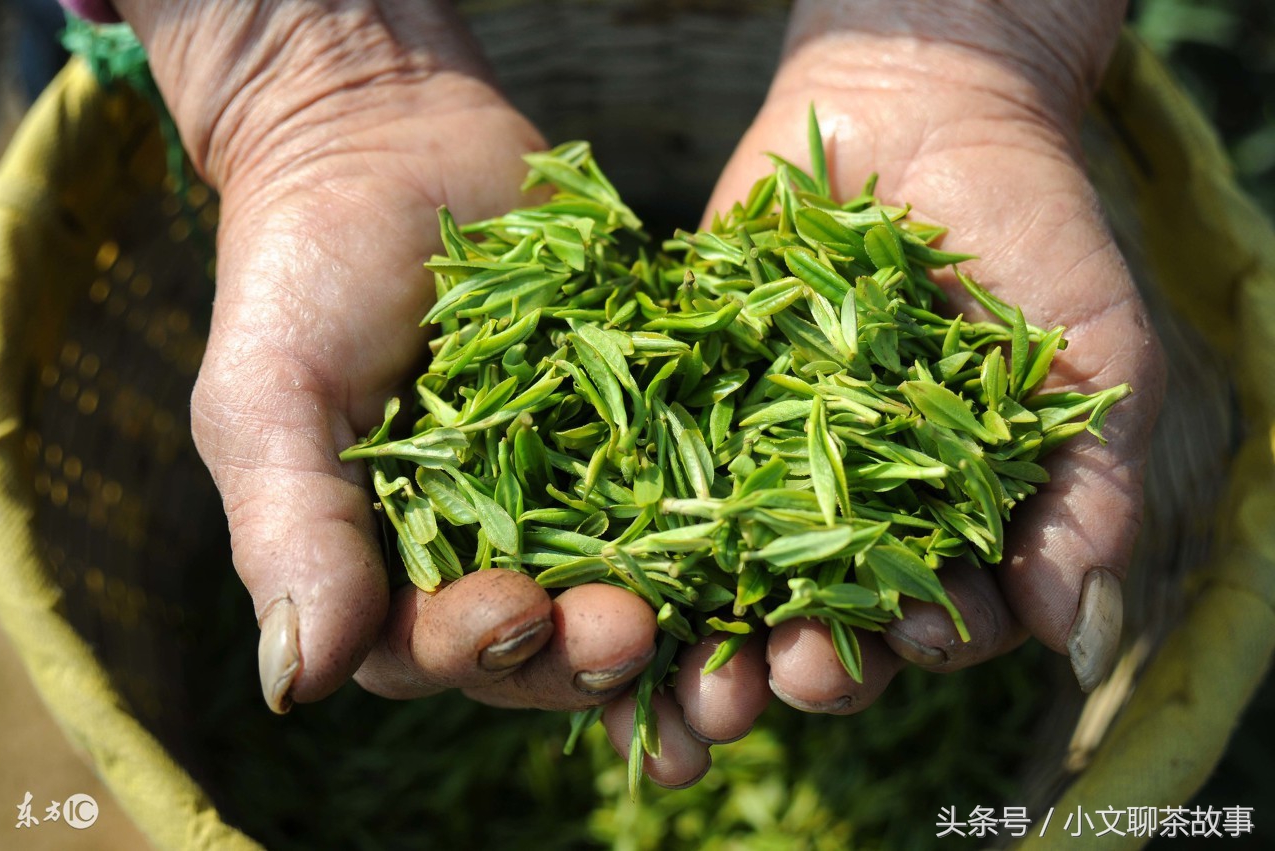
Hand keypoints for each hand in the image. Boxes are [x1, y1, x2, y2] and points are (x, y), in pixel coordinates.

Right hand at [115, 1, 659, 713]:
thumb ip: (290, 532)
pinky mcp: (642, 429)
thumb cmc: (306, 273)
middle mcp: (488, 548)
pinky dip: (729, 515)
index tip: (515, 613)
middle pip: (547, 640)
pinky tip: (776, 530)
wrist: (391, 143)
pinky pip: (691, 484)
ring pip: (631, 584)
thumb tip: (292, 687)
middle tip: (635, 633)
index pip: (433, 650)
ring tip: (725, 631)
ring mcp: (573, 491)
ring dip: (677, 618)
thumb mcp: (271, 398)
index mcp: (389, 567)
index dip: (477, 649)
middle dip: (589, 649)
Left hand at [603, 0, 1165, 785]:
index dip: (906, 649)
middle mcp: (840, 516)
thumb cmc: (1033, 234)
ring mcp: (753, 467)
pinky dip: (612, 537)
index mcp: (940, 527)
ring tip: (666, 673)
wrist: (920, 111)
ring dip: (686, 644)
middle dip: (782, 671)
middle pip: (806, 627)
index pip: (924, 624)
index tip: (891, 640)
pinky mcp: (678, 412)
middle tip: (758, 687)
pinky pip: (638, 484)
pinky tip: (584, 578)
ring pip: (714, 585)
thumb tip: (1081, 643)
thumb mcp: (1093, 360)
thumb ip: (1090, 500)